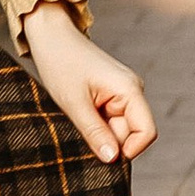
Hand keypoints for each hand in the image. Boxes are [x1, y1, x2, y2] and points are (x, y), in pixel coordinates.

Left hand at [21, 3, 155, 163]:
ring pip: (116, 130)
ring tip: (75, 121)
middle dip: (107, 143)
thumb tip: (112, 159)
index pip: (146, 133)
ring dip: (98, 134)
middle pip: (129, 134)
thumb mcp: (73, 103)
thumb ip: (94, 132)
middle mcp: (131, 92)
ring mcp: (120, 94)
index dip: (129, 151)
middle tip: (78, 137)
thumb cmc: (60, 62)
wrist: (49, 35)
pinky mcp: (108, 96)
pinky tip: (76, 117)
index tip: (102, 156)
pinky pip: (107, 121)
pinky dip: (93, 126)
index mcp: (129, 90)